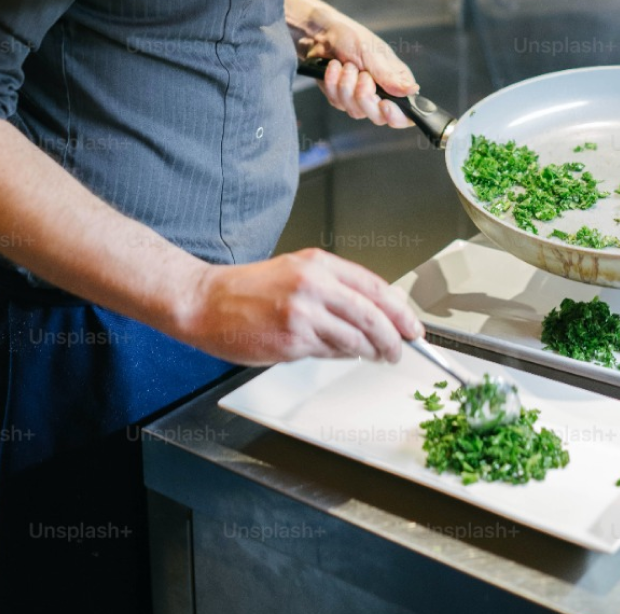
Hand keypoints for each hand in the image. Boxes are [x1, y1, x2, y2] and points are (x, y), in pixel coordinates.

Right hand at [182, 248, 423, 364]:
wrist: (207, 302)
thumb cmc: (248, 291)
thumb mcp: (295, 273)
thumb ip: (334, 288)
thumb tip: (374, 311)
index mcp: (317, 263)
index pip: (374, 286)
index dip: (399, 309)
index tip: (412, 326)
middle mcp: (313, 284)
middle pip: (372, 314)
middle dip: (393, 337)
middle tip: (400, 349)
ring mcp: (303, 312)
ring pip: (355, 338)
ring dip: (371, 351)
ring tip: (376, 356)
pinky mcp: (293, 339)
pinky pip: (331, 352)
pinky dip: (343, 356)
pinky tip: (342, 354)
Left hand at [304, 13, 417, 127]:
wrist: (323, 33)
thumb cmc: (352, 37)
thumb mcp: (373, 54)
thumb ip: (390, 76)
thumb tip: (412, 90)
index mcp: (396, 82)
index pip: (405, 113)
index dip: (396, 116)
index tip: (384, 104)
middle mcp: (380, 94)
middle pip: (378, 117)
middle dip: (365, 95)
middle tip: (361, 75)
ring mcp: (359, 99)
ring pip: (355, 111)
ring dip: (347, 85)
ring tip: (347, 64)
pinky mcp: (341, 99)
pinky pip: (337, 102)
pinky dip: (333, 82)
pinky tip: (334, 67)